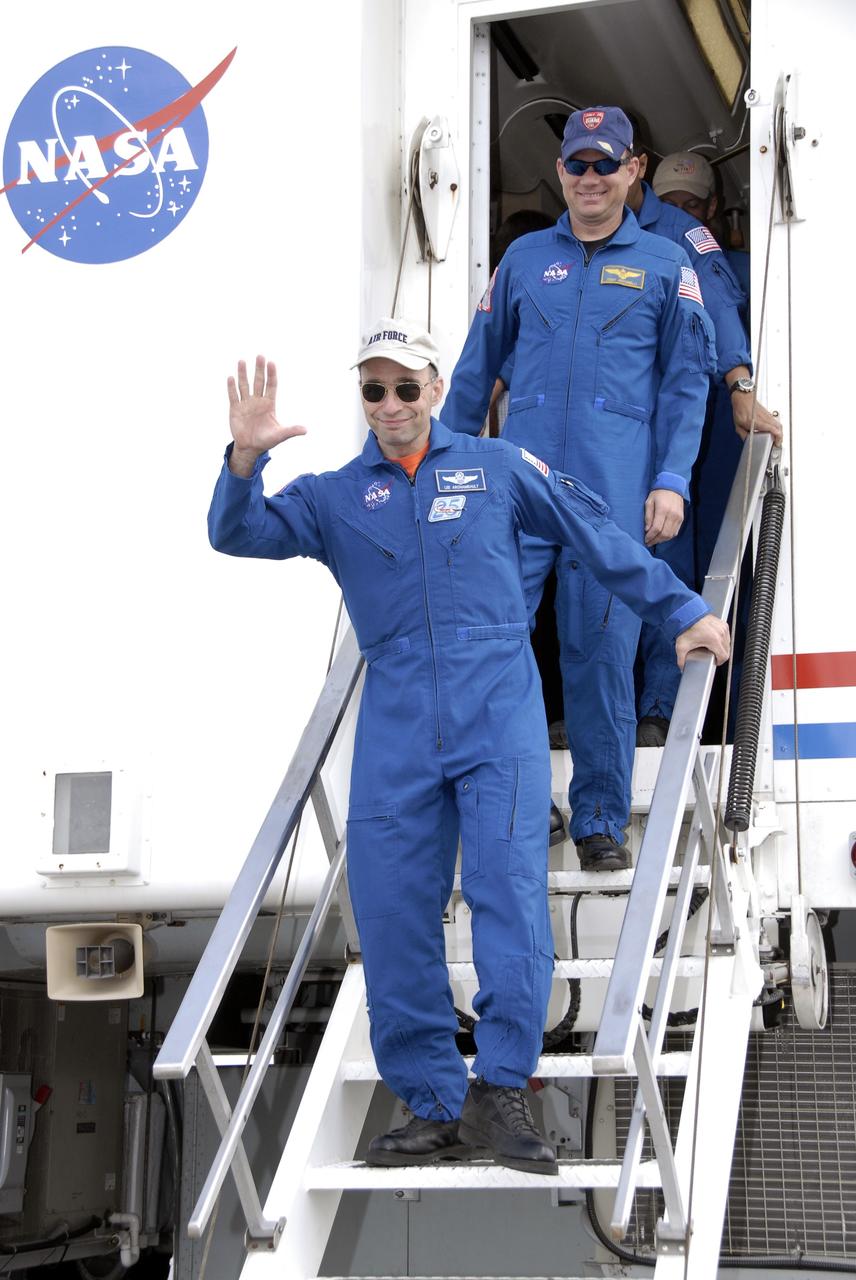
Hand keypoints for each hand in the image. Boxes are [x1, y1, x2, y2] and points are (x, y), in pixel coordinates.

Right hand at [227, 356, 305, 475]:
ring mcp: (246, 404)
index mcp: (269, 404)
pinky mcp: (235, 409)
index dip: (271, 374)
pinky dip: (232, 387)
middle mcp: (257, 401)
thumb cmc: (266, 440)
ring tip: (242, 361)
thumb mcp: (280, 435)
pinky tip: (231, 378)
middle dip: (259, 369)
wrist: (250, 448)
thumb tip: (306, 430)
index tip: (271, 363)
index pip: (271, 385)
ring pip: (244, 385)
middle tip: (260, 356)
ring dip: (243, 374)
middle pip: (258, 382)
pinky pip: (233, 396)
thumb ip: (291, 431)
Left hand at [644, 488, 683, 546]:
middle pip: (664, 534)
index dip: (650, 536)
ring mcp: (678, 517)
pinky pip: (675, 532)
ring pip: (670, 535)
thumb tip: (647, 530)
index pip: (656, 528)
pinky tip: (661, 537)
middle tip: (648, 543)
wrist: (672, 486)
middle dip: (655, 540)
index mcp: (663, 510)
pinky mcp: (681, 519)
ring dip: (661, 540)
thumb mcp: (649, 502)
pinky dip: (668, 537)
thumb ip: (648, 516)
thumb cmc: (658, 494)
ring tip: (654, 541)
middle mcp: (672, 515)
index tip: (645, 539)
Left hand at [675, 614, 729, 668]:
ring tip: (713, 648)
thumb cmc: (686, 626)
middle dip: (720, 655)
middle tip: (712, 655)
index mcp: (714, 640)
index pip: (724, 656)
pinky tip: (714, 640)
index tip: (715, 662)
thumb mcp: (682, 646)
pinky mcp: (722, 623)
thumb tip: (682, 667)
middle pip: (727, 650)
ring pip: (728, 643)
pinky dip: (722, 639)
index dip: (719, 661)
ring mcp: (722, 627)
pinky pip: (726, 635)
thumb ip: (681, 660)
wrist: (687, 613)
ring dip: (722, 647)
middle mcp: (721, 633)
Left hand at [731, 392, 782, 445]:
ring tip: (777, 439)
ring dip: (780, 432)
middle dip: (780, 436)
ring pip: (778, 424)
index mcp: (756, 421)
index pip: (771, 428)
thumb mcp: (738, 425)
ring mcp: (767, 415)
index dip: (776, 435)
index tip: (777, 442)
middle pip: (778, 427)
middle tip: (777, 443)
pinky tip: (775, 432)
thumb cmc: (740, 410)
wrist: (743, 398)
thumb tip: (748, 442)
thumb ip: (743, 435)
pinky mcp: (768, 414)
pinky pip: (776, 421)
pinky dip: (778, 428)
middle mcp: (763, 418)